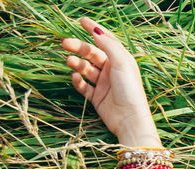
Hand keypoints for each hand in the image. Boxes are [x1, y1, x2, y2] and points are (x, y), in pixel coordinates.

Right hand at [61, 17, 159, 144]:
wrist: (130, 120)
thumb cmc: (130, 91)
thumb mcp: (122, 64)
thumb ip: (110, 46)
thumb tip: (97, 30)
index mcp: (121, 61)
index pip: (106, 41)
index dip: (94, 30)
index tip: (81, 21)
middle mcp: (112, 71)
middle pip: (91, 54)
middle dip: (78, 47)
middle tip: (64, 43)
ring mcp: (104, 84)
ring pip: (85, 68)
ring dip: (76, 63)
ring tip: (69, 60)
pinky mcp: (97, 97)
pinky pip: (83, 86)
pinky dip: (78, 81)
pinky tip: (76, 78)